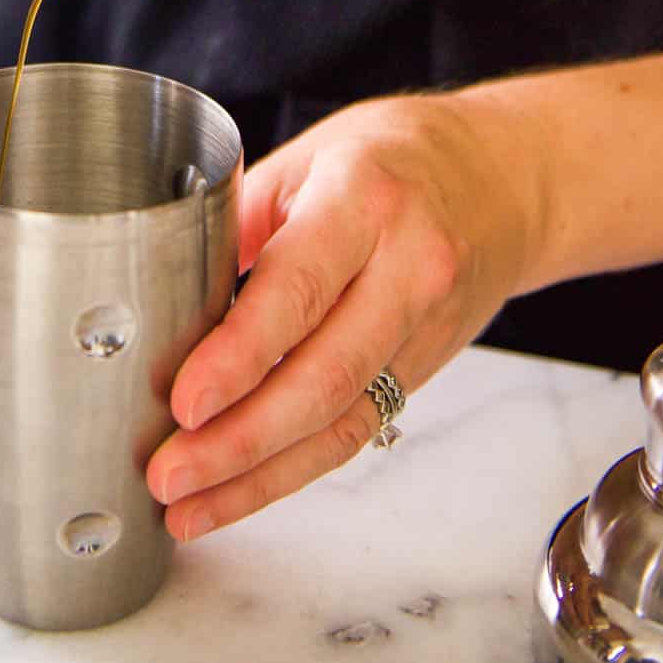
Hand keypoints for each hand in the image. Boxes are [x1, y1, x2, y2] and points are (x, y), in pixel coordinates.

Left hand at [146, 92, 546, 538]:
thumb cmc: (396, 155)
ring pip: (340, 422)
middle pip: (323, 377)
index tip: (182, 402)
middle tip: (168, 474)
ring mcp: (424, 328)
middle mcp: (407, 269)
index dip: (238, 357)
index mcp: (365, 201)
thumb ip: (238, 219)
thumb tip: (157, 285)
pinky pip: (355, 430)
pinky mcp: (425, 370)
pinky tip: (239, 491)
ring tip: (187, 507)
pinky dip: (292, 471)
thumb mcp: (309, 155)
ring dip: (257, 477)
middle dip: (238, 440)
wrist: (505, 179)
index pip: (298, 291)